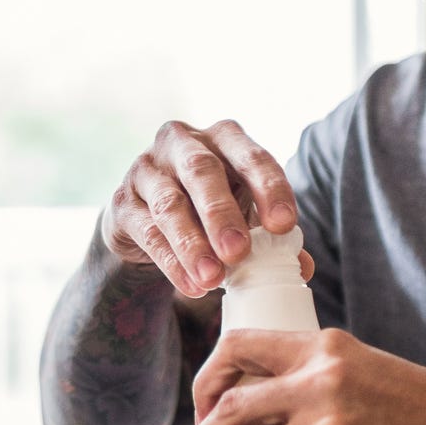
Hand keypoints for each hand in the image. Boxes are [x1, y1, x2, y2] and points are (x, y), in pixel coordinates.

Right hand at [103, 120, 307, 296]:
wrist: (147, 219)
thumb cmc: (208, 209)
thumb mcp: (244, 214)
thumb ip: (273, 238)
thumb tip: (302, 267)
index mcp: (223, 138)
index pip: (251, 156)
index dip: (269, 188)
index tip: (284, 225)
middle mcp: (181, 143)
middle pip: (202, 171)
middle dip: (222, 213)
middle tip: (238, 251)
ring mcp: (147, 170)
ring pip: (169, 204)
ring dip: (193, 244)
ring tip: (213, 278)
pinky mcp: (123, 202)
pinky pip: (148, 232)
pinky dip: (171, 263)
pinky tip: (191, 286)